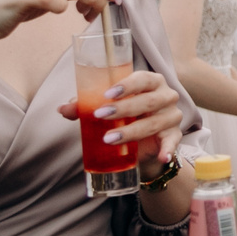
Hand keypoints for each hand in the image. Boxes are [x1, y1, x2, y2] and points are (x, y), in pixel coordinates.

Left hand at [56, 68, 189, 163]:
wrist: (145, 139)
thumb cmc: (127, 114)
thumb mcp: (109, 107)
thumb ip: (87, 106)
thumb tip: (62, 109)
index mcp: (151, 82)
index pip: (143, 78)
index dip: (126, 85)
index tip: (107, 95)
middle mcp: (166, 96)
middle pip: (149, 100)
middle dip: (124, 108)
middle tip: (100, 115)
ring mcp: (172, 116)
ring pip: (154, 122)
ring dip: (132, 131)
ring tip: (109, 139)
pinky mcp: (174, 135)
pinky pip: (173, 142)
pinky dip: (168, 150)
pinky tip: (161, 157)